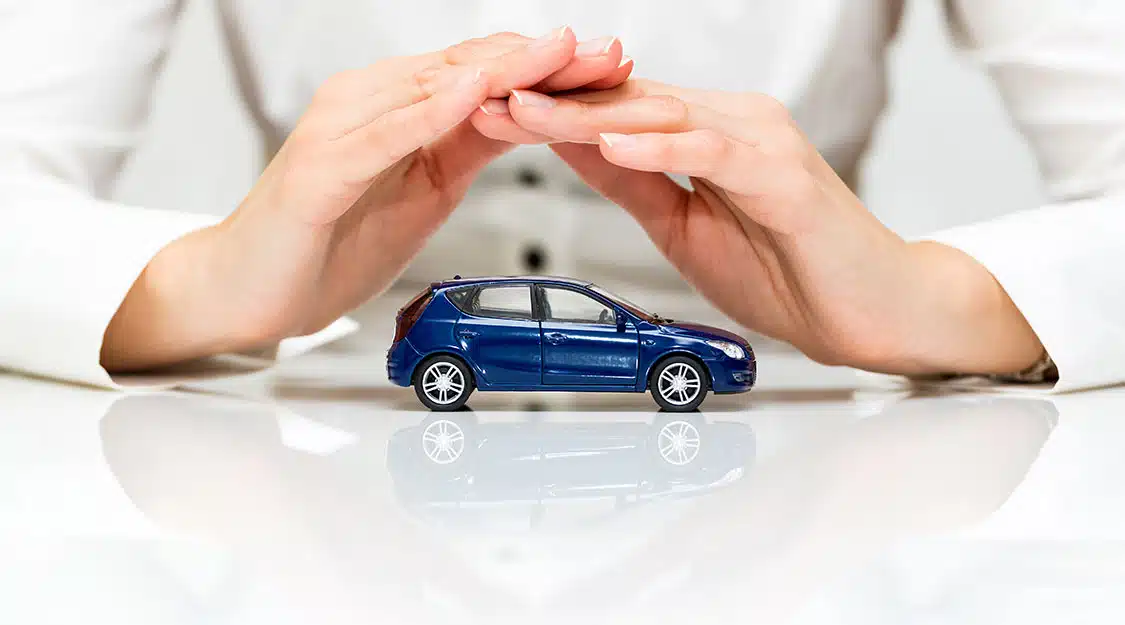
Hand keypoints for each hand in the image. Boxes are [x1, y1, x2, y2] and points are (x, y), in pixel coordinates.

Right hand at [101, 28, 631, 371]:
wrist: (250, 288)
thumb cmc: (330, 239)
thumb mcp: (424, 190)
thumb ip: (465, 146)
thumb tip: (522, 117)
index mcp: (398, 107)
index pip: (485, 72)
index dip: (550, 65)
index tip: (611, 63)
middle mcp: (369, 101)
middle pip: (470, 67)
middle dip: (545, 59)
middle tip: (609, 50)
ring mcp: (341, 129)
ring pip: (433, 88)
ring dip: (503, 71)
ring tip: (559, 53)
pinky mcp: (320, 169)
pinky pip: (384, 134)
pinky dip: (429, 114)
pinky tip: (471, 96)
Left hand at [472, 81, 1043, 374]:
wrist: (871, 314)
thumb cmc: (791, 273)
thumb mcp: (682, 228)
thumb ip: (634, 182)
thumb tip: (575, 147)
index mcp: (705, 136)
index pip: (615, 112)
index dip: (550, 112)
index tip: (488, 114)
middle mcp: (732, 124)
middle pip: (628, 102)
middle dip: (551, 103)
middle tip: (485, 98)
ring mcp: (760, 142)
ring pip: (661, 116)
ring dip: (587, 115)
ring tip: (526, 112)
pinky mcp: (784, 175)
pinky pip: (713, 152)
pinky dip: (663, 146)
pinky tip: (615, 143)